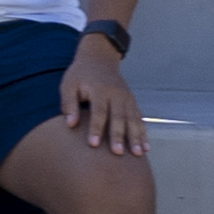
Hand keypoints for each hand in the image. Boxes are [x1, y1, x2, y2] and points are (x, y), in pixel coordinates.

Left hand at [61, 32, 144, 159]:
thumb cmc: (79, 75)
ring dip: (136, 138)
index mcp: (99, 90)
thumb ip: (68, 104)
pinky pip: (139, 120)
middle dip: (119, 136)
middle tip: (117, 153)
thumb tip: (70, 124)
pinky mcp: (132, 102)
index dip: (95, 128)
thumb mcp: (68, 85)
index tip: (93, 144)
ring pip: (133, 120)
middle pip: (119, 117)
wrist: (99, 59)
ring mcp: (127, 99)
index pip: (98, 111)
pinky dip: (143, 134)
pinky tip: (145, 148)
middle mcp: (116, 95)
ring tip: (138, 154)